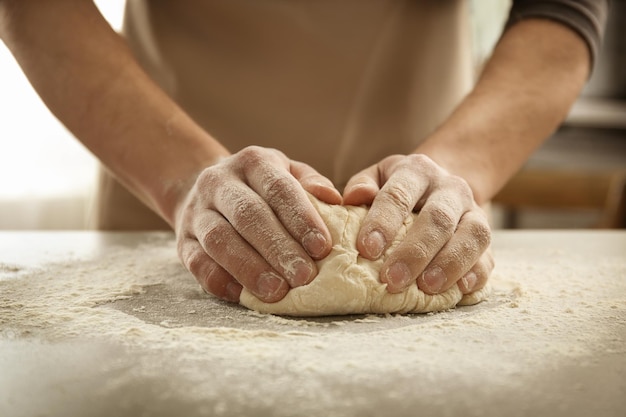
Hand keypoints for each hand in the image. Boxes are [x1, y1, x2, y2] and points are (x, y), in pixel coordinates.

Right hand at [175, 146, 341, 302]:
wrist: (202, 187)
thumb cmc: (261, 187)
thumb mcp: (287, 172)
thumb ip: (311, 184)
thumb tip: (335, 200)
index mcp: (252, 162)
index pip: (278, 188)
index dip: (301, 218)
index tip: (322, 247)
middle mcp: (219, 182)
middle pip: (248, 215)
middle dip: (278, 248)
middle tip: (304, 277)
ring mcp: (197, 211)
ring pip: (220, 240)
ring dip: (249, 268)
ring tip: (277, 292)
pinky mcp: (182, 240)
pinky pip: (197, 262)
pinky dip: (220, 280)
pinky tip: (243, 296)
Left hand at [343, 154, 491, 294]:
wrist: (442, 184)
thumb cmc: (398, 189)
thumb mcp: (377, 177)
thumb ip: (361, 186)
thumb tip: (354, 197)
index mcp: (417, 171)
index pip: (398, 194)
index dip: (383, 222)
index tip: (366, 249)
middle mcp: (450, 187)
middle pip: (438, 218)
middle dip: (415, 251)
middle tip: (393, 279)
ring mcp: (474, 210)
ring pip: (472, 235)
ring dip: (450, 264)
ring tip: (427, 288)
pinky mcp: (486, 236)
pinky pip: (489, 255)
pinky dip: (477, 273)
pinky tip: (459, 290)